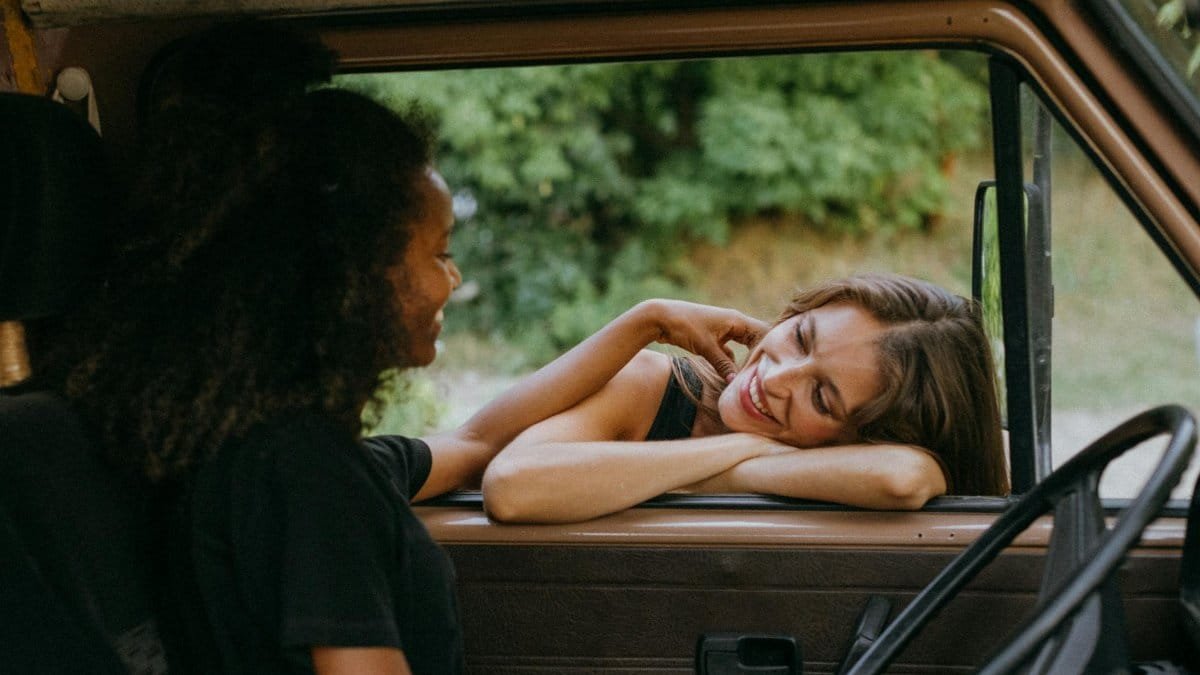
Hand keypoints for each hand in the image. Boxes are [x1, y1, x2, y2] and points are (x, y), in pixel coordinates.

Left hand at [639, 299, 768, 381]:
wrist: (660, 318)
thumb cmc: (684, 326)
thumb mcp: (706, 347)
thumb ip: (723, 364)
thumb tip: (737, 382)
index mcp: (737, 320)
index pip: (764, 333)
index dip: (768, 350)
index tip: (769, 368)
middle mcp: (733, 324)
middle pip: (756, 340)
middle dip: (759, 357)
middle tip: (763, 376)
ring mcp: (724, 331)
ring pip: (742, 347)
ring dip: (745, 361)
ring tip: (750, 379)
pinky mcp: (713, 339)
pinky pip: (728, 352)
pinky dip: (731, 363)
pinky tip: (732, 377)